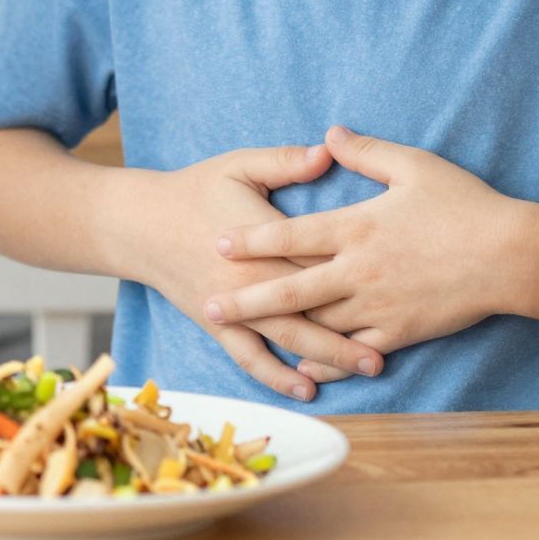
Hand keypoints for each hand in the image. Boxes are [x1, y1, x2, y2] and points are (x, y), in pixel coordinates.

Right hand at [139, 143, 390, 401]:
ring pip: (288, 337)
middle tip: (393, 346)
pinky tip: (306, 388)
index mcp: (263, 238)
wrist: (141, 223)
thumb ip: (285, 161)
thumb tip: (328, 151)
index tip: (397, 281)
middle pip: (311, 307)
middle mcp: (251, 278)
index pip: (318, 260)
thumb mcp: (240, 165)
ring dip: (328, 356)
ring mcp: (234, 305)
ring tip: (366, 368)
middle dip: (352, 329)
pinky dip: (277, 376)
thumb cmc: (195, 189)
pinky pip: (249, 357)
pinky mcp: (217, 324)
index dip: (356, 272)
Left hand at [206, 126, 520, 354]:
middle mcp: (359, 270)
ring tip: (239, 337)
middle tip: (208, 306)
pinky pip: (354, 350)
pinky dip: (326, 360)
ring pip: (317, 324)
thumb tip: (330, 132)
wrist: (513, 257)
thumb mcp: (413, 165)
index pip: (292, 235)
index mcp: (357, 227)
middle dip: (246, 299)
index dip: (252, 239)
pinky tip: (302, 368)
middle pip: (291, 288)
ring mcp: (379, 305)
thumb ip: (366, 152)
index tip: (217, 243)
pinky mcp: (400, 331)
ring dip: (277, 331)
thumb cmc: (464, 206)